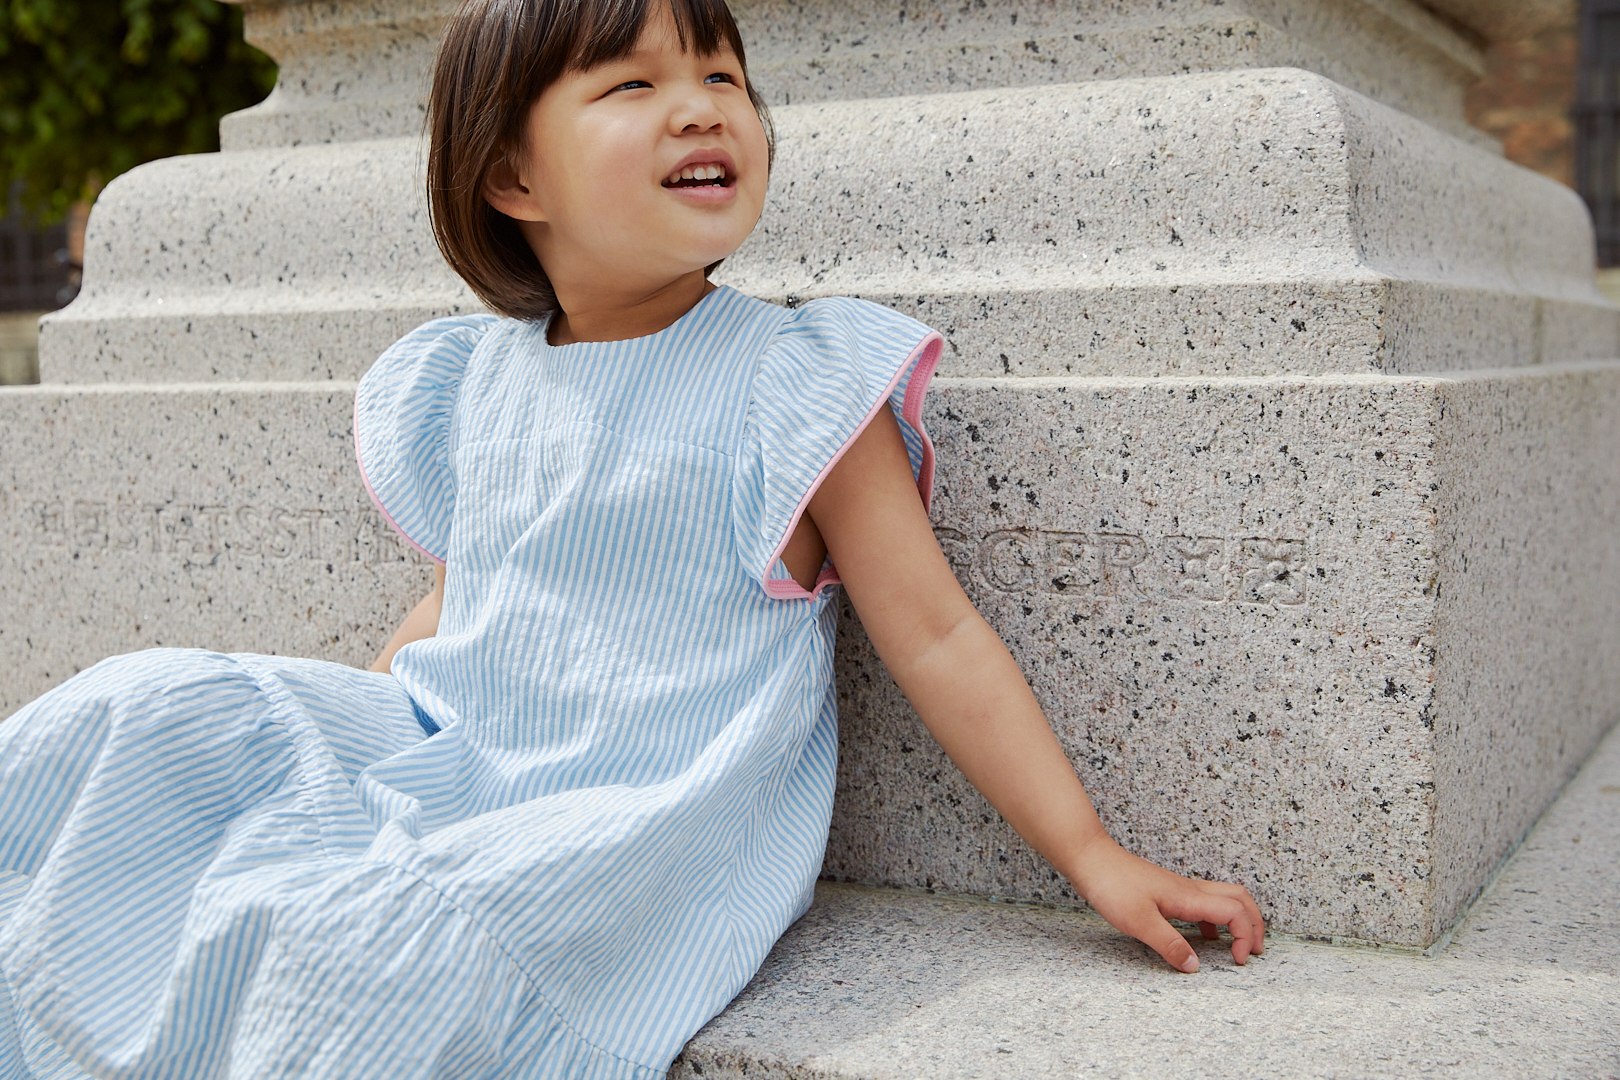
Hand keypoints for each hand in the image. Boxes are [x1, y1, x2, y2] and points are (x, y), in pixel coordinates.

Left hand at [1064, 834, 1264, 972]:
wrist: (1090, 858)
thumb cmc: (1112, 885)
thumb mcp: (1139, 922)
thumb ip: (1169, 945)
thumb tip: (1194, 966)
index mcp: (1189, 897)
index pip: (1236, 912)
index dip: (1247, 936)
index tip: (1240, 960)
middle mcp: (1190, 890)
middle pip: (1240, 898)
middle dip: (1256, 924)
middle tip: (1256, 950)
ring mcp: (1180, 889)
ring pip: (1224, 898)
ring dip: (1238, 919)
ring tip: (1237, 945)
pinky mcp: (1167, 891)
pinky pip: (1203, 902)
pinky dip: (1214, 919)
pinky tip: (1203, 936)